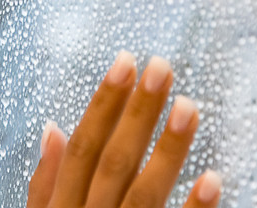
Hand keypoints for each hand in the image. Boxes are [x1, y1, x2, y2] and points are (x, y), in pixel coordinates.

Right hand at [27, 52, 222, 207]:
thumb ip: (45, 182)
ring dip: (168, 150)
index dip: (103, 103)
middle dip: (137, 113)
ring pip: (144, 192)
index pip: (83, 147)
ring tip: (188, 107)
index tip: (126, 62)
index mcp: (63, 205)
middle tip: (162, 67)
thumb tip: (51, 128)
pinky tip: (212, 179)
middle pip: (115, 161)